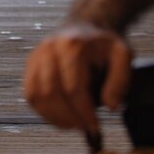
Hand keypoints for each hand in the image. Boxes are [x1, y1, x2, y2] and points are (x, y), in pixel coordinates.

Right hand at [22, 21, 133, 138]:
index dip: (84, 113)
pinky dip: (43, 111)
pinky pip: (30, 94)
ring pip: (36, 95)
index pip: (73, 88)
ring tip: (73, 124)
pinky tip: (60, 116)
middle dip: (68, 117)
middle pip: (51, 93)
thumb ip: (120, 80)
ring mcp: (36, 56)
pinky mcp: (30, 65)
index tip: (95, 127)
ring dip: (54, 117)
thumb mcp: (123, 56)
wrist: (86, 25)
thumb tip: (110, 106)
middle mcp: (49, 48)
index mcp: (72, 45)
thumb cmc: (103, 44)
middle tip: (84, 128)